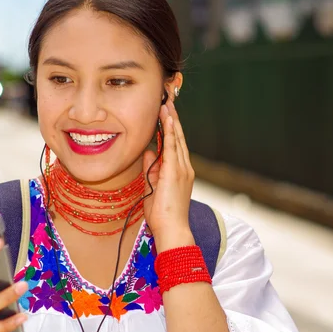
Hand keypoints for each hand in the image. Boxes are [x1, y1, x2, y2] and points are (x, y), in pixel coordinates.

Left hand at [143, 100, 195, 252]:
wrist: (172, 229)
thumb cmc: (163, 215)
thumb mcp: (153, 188)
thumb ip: (151, 170)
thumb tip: (147, 154)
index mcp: (180, 173)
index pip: (176, 146)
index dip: (172, 129)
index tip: (166, 115)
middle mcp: (185, 168)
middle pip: (179, 138)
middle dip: (173, 120)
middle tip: (169, 102)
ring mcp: (182, 169)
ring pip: (178, 139)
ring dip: (172, 121)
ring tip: (167, 104)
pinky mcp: (175, 172)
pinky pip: (173, 147)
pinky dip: (171, 132)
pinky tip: (168, 119)